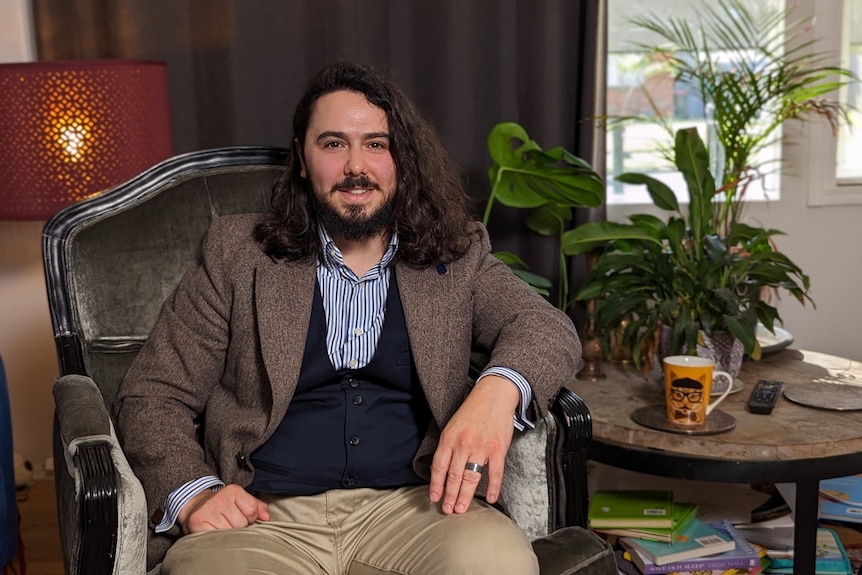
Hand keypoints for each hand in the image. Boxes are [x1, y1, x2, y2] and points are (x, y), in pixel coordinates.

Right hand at [178, 483, 269, 533]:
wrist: (196, 506)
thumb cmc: (224, 506)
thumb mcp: (242, 501)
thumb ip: (258, 507)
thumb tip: (266, 518)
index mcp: (233, 491)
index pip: (252, 512)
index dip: (249, 519)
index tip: (241, 517)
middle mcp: (220, 498)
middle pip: (241, 524)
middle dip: (238, 528)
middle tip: (228, 523)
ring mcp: (207, 510)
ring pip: (229, 532)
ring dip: (227, 535)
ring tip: (221, 527)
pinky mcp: (197, 522)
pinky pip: (215, 537)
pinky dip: (216, 539)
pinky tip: (213, 532)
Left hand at [429, 375, 518, 513]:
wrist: (494, 395)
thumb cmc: (472, 410)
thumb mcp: (452, 425)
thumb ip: (447, 446)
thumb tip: (440, 469)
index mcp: (449, 438)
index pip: (439, 467)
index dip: (436, 485)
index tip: (434, 498)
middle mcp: (463, 445)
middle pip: (454, 476)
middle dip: (449, 495)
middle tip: (447, 510)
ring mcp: (481, 448)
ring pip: (471, 478)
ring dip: (466, 495)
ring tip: (461, 508)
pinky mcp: (498, 449)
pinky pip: (495, 473)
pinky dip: (493, 488)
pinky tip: (491, 498)